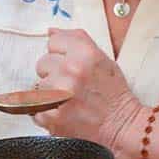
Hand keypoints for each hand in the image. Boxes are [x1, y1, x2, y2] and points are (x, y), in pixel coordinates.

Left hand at [36, 28, 145, 155]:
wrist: (122, 126)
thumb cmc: (113, 94)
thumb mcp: (102, 59)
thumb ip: (76, 41)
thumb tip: (50, 32)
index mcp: (85, 53)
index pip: (53, 42)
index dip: (62, 54)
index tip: (72, 65)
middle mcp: (71, 70)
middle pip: (42, 64)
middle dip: (54, 74)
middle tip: (72, 86)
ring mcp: (59, 94)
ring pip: (38, 87)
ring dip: (50, 95)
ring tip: (69, 101)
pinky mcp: (51, 116)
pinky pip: (36, 109)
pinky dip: (47, 114)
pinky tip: (65, 114)